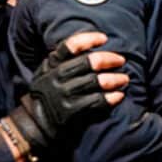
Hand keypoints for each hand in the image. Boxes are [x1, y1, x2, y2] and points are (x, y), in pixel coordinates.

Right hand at [9, 32, 128, 154]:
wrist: (37, 122)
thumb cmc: (48, 92)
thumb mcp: (47, 72)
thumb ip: (62, 59)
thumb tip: (90, 45)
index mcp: (52, 64)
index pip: (70, 46)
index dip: (89, 39)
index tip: (104, 38)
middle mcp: (57, 77)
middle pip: (89, 62)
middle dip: (109, 59)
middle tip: (120, 60)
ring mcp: (64, 94)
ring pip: (96, 81)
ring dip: (115, 79)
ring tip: (124, 79)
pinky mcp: (70, 111)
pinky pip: (96, 101)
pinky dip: (111, 98)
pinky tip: (119, 95)